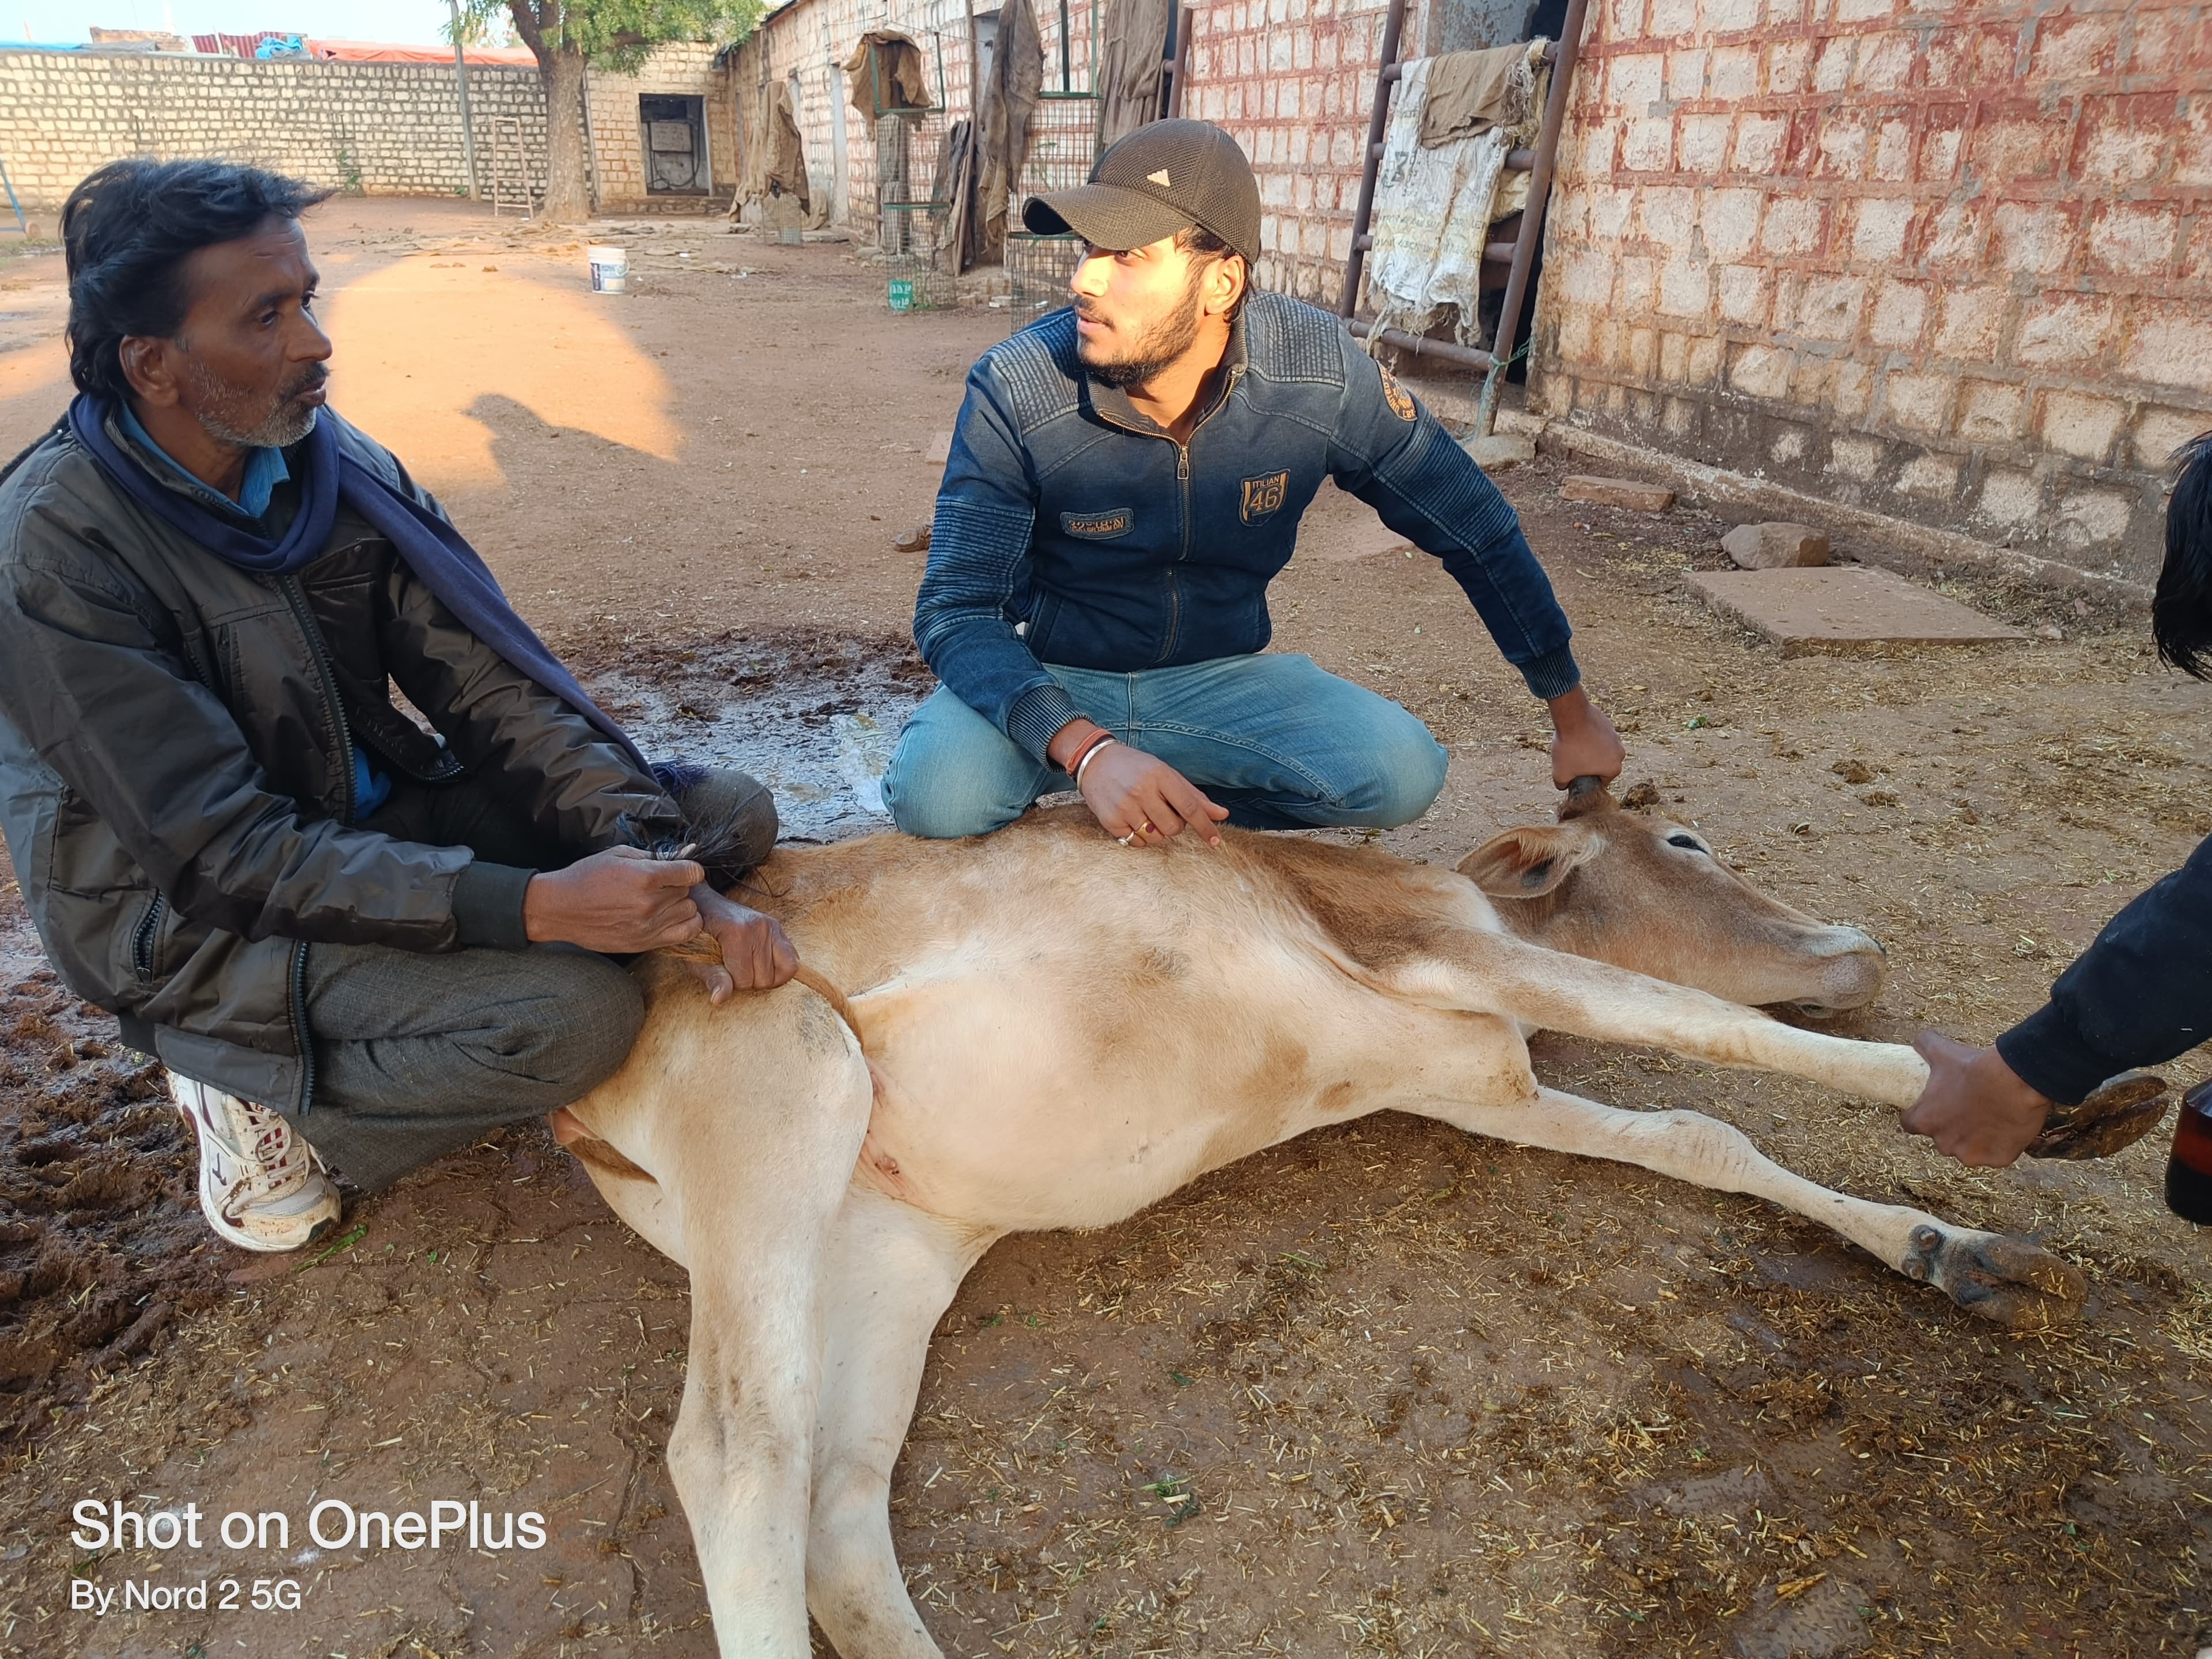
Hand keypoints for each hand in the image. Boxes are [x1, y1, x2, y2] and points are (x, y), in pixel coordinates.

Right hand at [523, 845, 703, 952]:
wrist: (561, 909)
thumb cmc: (586, 878)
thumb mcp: (619, 855)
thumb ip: (654, 856)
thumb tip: (683, 855)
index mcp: (645, 877)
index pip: (692, 873)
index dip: (689, 868)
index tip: (682, 869)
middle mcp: (650, 903)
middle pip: (688, 892)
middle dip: (679, 886)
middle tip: (663, 885)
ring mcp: (649, 926)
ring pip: (689, 912)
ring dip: (681, 905)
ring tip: (663, 901)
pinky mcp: (645, 943)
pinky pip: (685, 934)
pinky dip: (685, 924)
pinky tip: (670, 917)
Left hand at [683, 886, 799, 1003]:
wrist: (703, 907)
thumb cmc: (698, 936)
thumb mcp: (698, 959)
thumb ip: (713, 978)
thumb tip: (719, 1000)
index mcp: (736, 932)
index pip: (743, 980)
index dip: (730, 982)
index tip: (719, 968)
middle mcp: (759, 927)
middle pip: (763, 979)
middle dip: (747, 980)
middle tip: (732, 966)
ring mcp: (772, 926)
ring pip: (780, 974)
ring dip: (762, 976)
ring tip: (745, 964)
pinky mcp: (778, 929)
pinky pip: (792, 963)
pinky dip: (779, 971)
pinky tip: (762, 966)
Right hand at [1077, 741, 1229, 847]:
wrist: (1095, 762)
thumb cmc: (1137, 768)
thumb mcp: (1166, 774)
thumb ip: (1194, 796)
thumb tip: (1222, 815)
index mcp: (1160, 775)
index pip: (1189, 807)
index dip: (1205, 826)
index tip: (1215, 842)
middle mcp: (1142, 791)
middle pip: (1173, 828)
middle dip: (1175, 826)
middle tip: (1163, 811)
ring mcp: (1124, 807)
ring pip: (1156, 838)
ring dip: (1157, 832)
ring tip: (1147, 814)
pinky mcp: (1110, 821)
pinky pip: (1136, 842)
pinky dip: (1140, 836)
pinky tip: (1133, 819)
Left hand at [1547, 686, 1625, 788]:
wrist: (1572, 716)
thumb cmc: (1569, 747)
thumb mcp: (1560, 774)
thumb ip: (1563, 785)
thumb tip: (1564, 786)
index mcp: (1614, 769)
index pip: (1600, 782)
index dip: (1585, 781)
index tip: (1574, 775)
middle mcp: (1620, 753)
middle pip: (1601, 766)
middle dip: (1587, 765)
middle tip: (1572, 761)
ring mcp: (1616, 737)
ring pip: (1600, 751)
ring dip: (1589, 751)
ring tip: (1573, 747)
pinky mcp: (1609, 724)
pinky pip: (1598, 737)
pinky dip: (1588, 738)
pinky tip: (1576, 736)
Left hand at [1901, 1031, 2053, 1167]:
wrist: (2015, 1080)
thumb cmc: (1974, 1068)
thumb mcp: (1942, 1051)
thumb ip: (1923, 1044)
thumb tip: (1919, 1040)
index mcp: (1925, 1121)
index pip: (1910, 1124)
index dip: (1919, 1116)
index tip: (1932, 1108)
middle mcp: (1944, 1143)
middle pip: (1942, 1139)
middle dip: (1950, 1128)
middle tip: (1966, 1109)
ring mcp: (1971, 1155)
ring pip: (1968, 1149)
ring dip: (1974, 1139)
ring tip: (1988, 1118)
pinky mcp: (1997, 1159)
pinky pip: (1995, 1155)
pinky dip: (1999, 1145)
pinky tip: (2006, 1127)